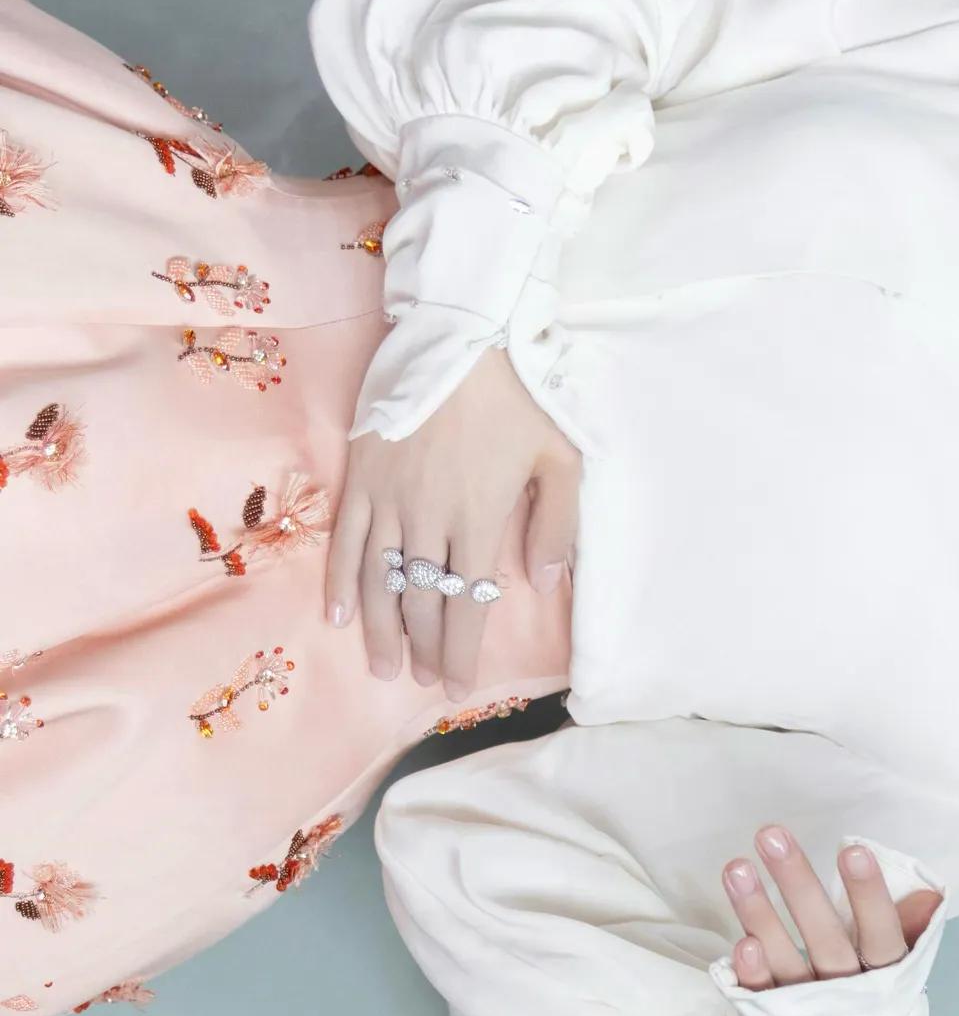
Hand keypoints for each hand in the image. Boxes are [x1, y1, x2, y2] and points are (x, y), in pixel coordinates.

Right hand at [325, 346, 581, 698]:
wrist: (461, 329)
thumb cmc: (519, 393)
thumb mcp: (561, 457)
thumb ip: (557, 524)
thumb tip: (544, 582)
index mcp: (481, 519)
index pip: (467, 605)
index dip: (460, 652)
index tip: (455, 687)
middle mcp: (430, 517)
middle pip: (423, 601)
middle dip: (424, 648)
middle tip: (423, 680)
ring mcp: (390, 497)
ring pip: (381, 580)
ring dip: (382, 629)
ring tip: (385, 666)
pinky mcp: (361, 473)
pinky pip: (346, 539)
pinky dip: (341, 581)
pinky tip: (339, 615)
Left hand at [722, 827, 942, 986]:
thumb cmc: (872, 1002)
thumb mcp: (898, 970)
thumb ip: (907, 930)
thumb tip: (927, 893)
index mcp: (886, 977)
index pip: (882, 935)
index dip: (869, 896)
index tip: (852, 850)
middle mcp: (846, 993)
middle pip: (825, 938)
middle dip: (798, 883)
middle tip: (771, 835)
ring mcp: (807, 1009)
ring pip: (785, 961)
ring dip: (759, 914)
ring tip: (736, 868)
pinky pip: (761, 996)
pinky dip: (752, 973)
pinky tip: (741, 942)